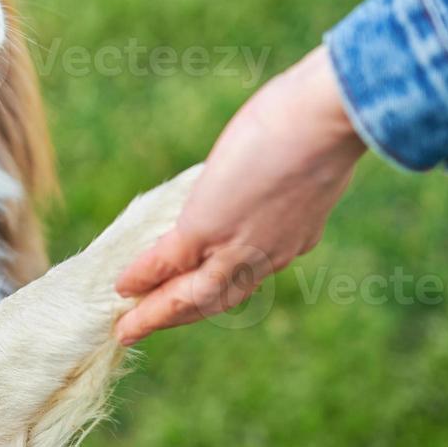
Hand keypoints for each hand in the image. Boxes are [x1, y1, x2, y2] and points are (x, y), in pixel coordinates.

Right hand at [114, 47, 366, 343]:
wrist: (325, 120)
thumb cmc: (322, 119)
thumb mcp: (307, 156)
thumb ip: (287, 170)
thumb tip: (275, 154)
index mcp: (296, 236)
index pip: (250, 270)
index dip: (220, 284)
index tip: (194, 291)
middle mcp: (269, 254)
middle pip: (218, 299)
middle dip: (180, 314)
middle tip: (148, 326)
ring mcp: (237, 247)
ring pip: (192, 296)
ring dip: (157, 315)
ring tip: (128, 327)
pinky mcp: (205, 230)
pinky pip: (166, 263)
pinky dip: (143, 277)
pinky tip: (122, 286)